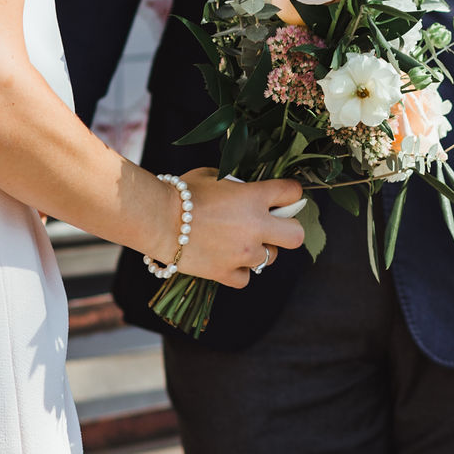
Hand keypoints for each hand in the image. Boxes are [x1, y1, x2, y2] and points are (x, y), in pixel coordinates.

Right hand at [170, 169, 304, 288]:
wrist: (157, 220)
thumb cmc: (182, 193)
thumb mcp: (213, 176)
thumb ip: (237, 185)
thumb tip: (247, 190)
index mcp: (254, 197)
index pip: (292, 193)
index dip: (290, 192)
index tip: (283, 195)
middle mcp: (255, 226)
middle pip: (296, 235)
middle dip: (288, 229)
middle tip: (273, 225)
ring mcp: (242, 253)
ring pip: (270, 258)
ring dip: (259, 249)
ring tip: (239, 241)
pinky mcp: (226, 273)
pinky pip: (246, 277)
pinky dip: (239, 270)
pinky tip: (227, 258)